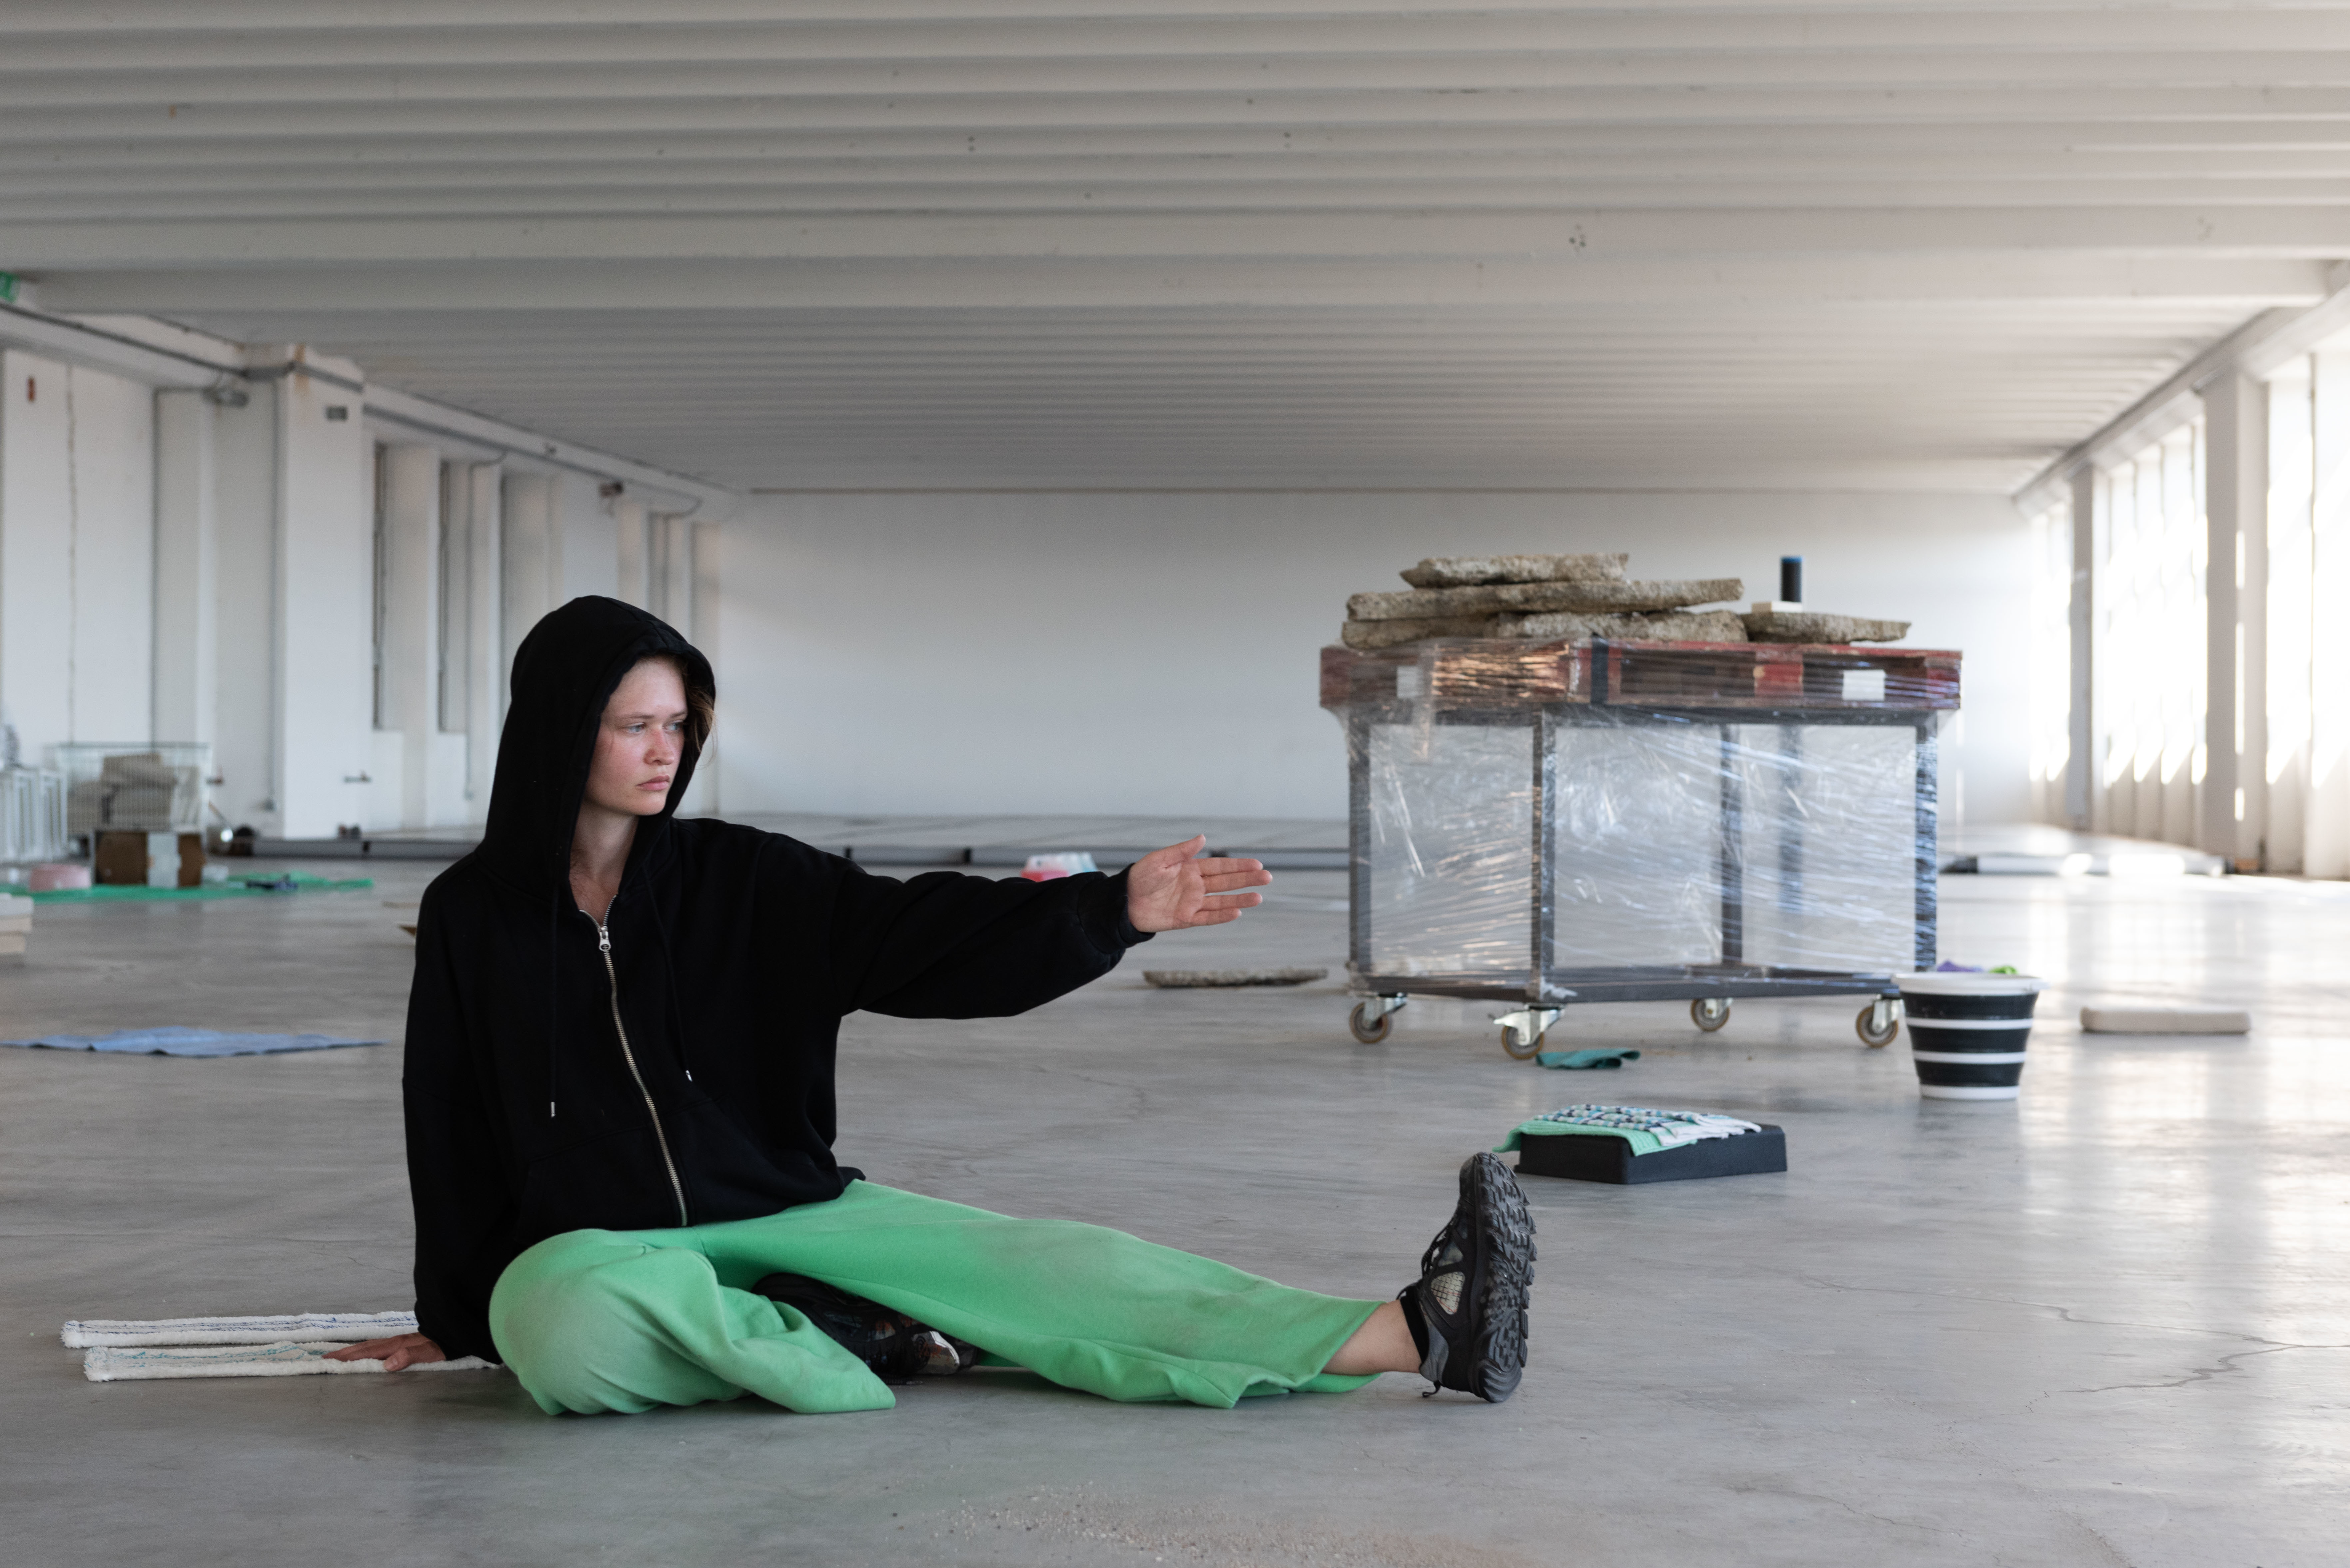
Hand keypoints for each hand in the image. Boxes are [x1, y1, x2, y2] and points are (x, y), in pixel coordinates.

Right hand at [324, 1332, 444, 1371]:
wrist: (455, 1333)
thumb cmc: (443, 1345)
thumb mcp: (429, 1353)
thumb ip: (409, 1356)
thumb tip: (387, 1364)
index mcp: (397, 1345)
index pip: (368, 1352)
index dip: (349, 1356)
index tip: (331, 1360)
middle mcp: (394, 1341)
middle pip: (365, 1347)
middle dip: (345, 1353)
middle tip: (326, 1357)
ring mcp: (398, 1341)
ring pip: (370, 1345)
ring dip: (354, 1350)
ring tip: (339, 1355)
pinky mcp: (403, 1342)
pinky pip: (378, 1346)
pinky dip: (366, 1349)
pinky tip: (364, 1352)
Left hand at [1125, 835, 1271, 932]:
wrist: (1122, 902)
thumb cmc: (1139, 878)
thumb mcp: (1159, 860)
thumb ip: (1182, 851)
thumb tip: (1203, 838)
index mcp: (1191, 869)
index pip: (1220, 867)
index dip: (1238, 865)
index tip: (1257, 863)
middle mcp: (1195, 886)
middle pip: (1226, 883)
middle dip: (1247, 880)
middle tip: (1267, 877)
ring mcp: (1192, 903)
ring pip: (1221, 901)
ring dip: (1240, 899)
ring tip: (1259, 897)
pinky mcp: (1185, 919)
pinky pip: (1207, 918)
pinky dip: (1221, 916)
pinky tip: (1237, 912)